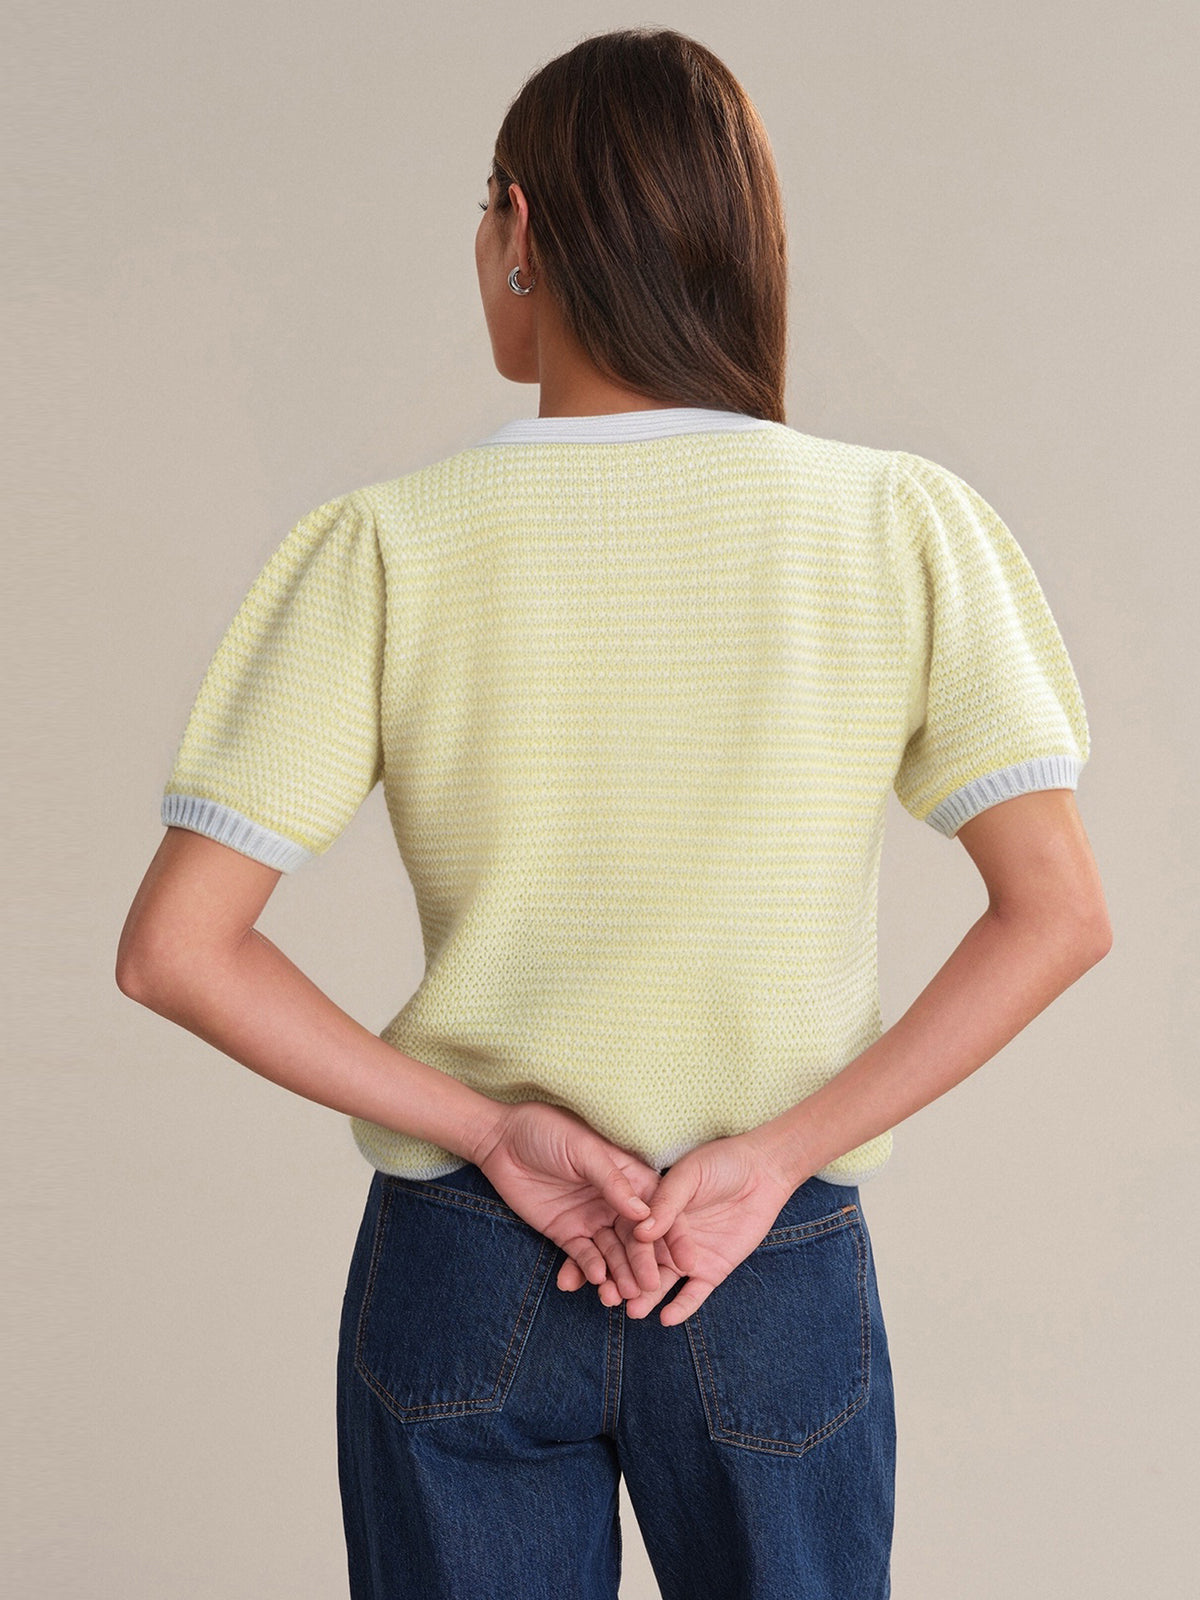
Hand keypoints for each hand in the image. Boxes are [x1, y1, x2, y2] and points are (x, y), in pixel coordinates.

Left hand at [473, 1101, 664, 1302]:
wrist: (502, 1140)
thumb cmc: (549, 1131)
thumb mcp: (584, 1150)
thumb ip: (613, 1182)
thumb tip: (643, 1213)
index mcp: (629, 1176)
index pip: (658, 1209)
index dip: (674, 1234)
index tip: (687, 1260)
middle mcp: (615, 1202)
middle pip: (637, 1238)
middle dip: (645, 1262)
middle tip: (651, 1286)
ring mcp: (592, 1219)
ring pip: (613, 1252)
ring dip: (620, 1274)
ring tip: (624, 1295)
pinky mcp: (567, 1233)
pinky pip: (584, 1256)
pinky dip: (592, 1270)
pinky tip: (598, 1281)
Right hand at [559, 1131, 799, 1325]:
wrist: (764, 1170)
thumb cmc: (722, 1162)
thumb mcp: (689, 1175)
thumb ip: (667, 1202)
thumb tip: (641, 1231)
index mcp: (654, 1210)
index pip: (628, 1235)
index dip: (609, 1250)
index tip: (591, 1267)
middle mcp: (666, 1237)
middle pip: (638, 1263)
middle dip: (621, 1280)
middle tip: (604, 1297)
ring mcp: (687, 1256)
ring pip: (661, 1282)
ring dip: (646, 1298)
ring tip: (631, 1312)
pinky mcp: (712, 1270)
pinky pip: (693, 1294)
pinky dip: (681, 1306)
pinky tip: (666, 1318)